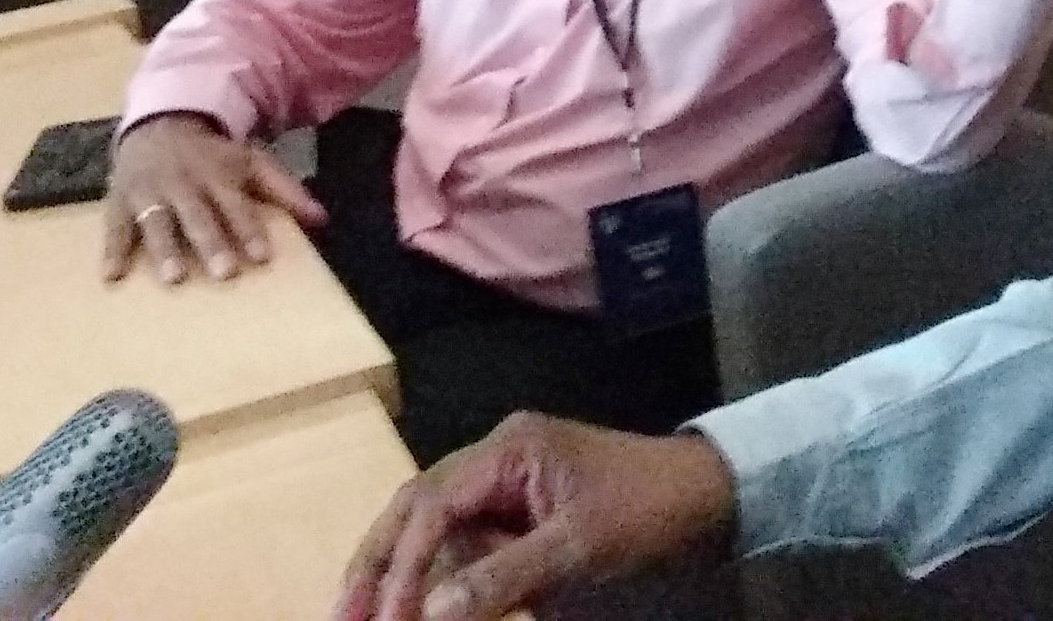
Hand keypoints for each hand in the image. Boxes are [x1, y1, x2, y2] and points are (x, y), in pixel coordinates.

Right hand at [100, 113, 325, 284]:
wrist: (160, 121)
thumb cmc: (213, 154)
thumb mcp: (251, 161)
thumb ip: (284, 189)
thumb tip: (322, 218)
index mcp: (218, 176)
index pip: (237, 205)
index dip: (249, 230)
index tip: (262, 257)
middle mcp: (184, 185)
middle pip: (199, 216)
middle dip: (211, 242)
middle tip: (223, 272)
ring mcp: (149, 192)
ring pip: (158, 222)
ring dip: (165, 249)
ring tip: (174, 277)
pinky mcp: (120, 200)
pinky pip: (114, 226)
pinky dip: (112, 250)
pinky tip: (111, 275)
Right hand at [335, 417, 734, 620]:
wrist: (711, 499)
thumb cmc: (648, 511)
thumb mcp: (579, 547)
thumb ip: (504, 575)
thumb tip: (428, 612)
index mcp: (507, 449)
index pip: (431, 504)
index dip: (400, 564)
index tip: (383, 618)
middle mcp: (497, 458)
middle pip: (416, 507)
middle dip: (376, 562)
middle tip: (341, 616)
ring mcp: (507, 485)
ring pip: (434, 528)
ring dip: (399, 573)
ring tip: (365, 617)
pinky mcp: (520, 515)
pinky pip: (465, 543)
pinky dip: (438, 577)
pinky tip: (417, 607)